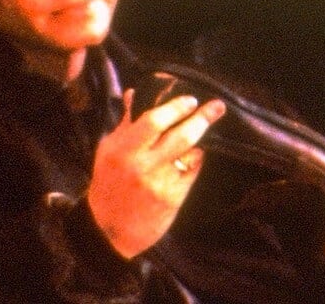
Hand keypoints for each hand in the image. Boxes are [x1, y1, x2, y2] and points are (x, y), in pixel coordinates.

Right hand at [86, 91, 225, 258]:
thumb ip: (126, 123)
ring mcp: (159, 183)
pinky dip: (194, 161)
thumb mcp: (109, 152)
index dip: (175, 107)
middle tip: (217, 107)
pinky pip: (193, 170)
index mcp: (122, 151)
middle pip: (181, 136)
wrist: (108, 231)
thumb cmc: (109, 185)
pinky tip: (188, 160)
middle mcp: (142, 166)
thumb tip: (136, 93)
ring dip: (197, 142)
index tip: (190, 100)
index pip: (153, 121)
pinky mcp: (173, 198)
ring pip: (191, 152)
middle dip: (203, 118)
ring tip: (195, 137)